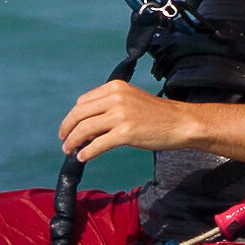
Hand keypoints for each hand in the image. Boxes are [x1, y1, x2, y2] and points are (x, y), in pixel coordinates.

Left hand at [57, 80, 200, 162]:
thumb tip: (87, 125)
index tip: (69, 127)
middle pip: (79, 114)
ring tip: (69, 150)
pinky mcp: (126, 133)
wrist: (182, 122)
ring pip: (85, 129)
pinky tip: (82, 157)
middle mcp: (116, 98)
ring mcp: (121, 115)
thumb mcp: (131, 101)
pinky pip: (98, 144)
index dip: (73, 116)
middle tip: (63, 140)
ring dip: (73, 141)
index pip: (83, 101)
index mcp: (115, 87)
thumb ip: (110, 106)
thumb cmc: (158, 115)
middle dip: (67, 128)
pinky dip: (87, 152)